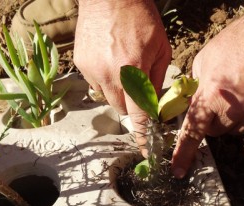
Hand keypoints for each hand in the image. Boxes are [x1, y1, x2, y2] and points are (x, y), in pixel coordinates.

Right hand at [74, 0, 171, 155]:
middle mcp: (110, 75)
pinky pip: (96, 84)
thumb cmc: (141, 18)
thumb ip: (157, 80)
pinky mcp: (82, 65)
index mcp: (134, 71)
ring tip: (122, 68)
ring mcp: (93, 70)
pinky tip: (110, 61)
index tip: (144, 150)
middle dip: (132, 106)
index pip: (139, 114)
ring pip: (108, 98)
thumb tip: (154, 104)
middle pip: (122, 109)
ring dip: (117, 92)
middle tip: (137, 89)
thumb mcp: (161, 49)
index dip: (143, 135)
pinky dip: (105, 80)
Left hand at [171, 6, 243, 177]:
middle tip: (212, 100)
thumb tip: (191, 99)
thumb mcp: (204, 60)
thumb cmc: (239, 42)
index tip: (177, 170)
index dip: (183, 154)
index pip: (192, 134)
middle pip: (212, 132)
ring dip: (227, 118)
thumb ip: (195, 86)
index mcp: (210, 98)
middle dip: (208, 121)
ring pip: (231, 130)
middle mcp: (231, 113)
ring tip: (233, 93)